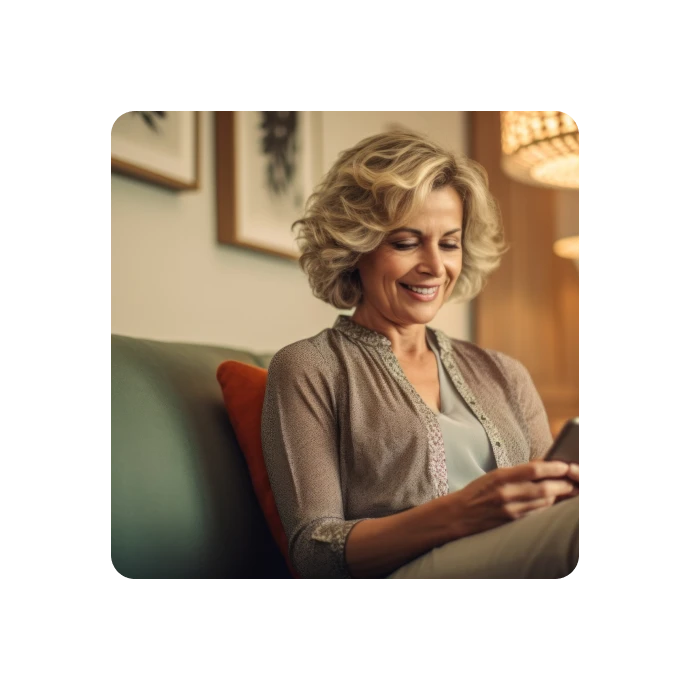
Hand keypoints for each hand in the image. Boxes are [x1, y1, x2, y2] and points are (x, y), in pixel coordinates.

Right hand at [448, 460, 575, 539]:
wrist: (458, 515)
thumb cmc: (477, 492)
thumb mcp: (494, 475)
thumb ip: (518, 471)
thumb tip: (545, 465)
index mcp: (501, 477)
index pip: (535, 470)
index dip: (555, 467)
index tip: (566, 465)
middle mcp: (506, 494)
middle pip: (545, 488)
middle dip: (564, 484)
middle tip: (573, 479)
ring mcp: (511, 510)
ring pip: (545, 502)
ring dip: (559, 495)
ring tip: (567, 489)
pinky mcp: (513, 523)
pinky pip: (538, 513)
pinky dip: (548, 506)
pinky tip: (553, 501)